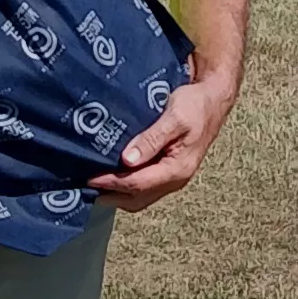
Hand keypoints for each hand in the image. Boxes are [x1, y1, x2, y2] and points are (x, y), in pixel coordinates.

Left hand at [90, 73, 236, 213]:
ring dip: (117, 193)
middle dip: (110, 195)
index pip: (137, 184)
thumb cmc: (194, 105)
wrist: (213, 100)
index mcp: (177, 169)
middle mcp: (175, 179)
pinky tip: (112, 174)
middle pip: (136, 198)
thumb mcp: (173, 117)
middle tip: (84, 185)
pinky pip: (145, 187)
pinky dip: (126, 186)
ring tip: (94, 182)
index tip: (88, 178)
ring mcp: (173, 177)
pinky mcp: (169, 171)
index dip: (110, 183)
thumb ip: (151, 139)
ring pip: (140, 196)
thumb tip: (127, 161)